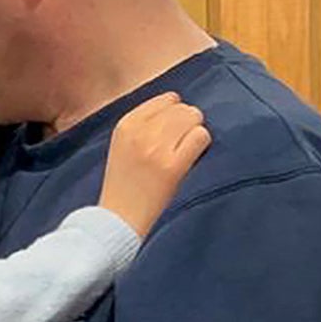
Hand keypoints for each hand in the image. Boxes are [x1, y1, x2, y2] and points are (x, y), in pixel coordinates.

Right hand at [97, 92, 210, 235]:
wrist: (118, 221)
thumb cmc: (124, 186)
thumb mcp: (122, 146)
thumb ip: (144, 125)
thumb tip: (180, 107)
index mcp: (126, 125)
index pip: (166, 100)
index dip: (176, 113)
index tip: (175, 130)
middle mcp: (140, 132)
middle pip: (182, 108)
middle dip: (188, 123)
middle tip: (184, 143)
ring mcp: (156, 148)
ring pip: (193, 119)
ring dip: (196, 132)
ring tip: (188, 151)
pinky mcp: (173, 166)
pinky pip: (201, 137)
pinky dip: (202, 145)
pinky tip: (194, 159)